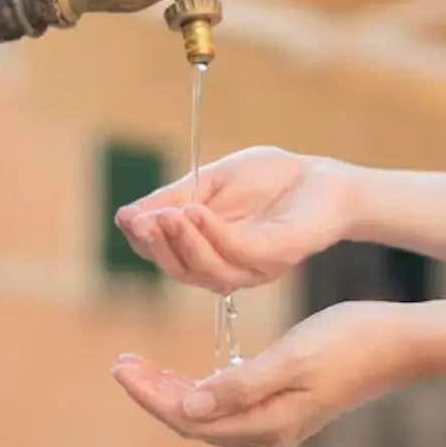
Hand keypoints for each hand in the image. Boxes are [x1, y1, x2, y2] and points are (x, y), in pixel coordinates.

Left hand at [110, 301, 432, 446]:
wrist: (402, 341)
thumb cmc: (352, 340)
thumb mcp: (293, 357)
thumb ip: (241, 385)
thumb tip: (189, 405)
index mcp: (268, 419)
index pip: (190, 416)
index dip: (151, 394)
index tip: (120, 365)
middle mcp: (270, 427)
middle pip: (194, 420)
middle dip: (154, 393)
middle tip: (121, 363)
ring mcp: (280, 417)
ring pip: (210, 414)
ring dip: (174, 391)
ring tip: (142, 367)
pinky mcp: (288, 403)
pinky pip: (231, 405)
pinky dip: (203, 389)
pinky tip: (192, 375)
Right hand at [114, 146, 353, 293]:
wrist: (320, 176)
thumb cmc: (268, 179)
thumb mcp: (209, 183)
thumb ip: (173, 199)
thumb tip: (125, 216)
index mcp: (207, 252)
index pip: (164, 256)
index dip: (143, 240)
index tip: (128, 217)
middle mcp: (228, 267)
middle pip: (181, 270)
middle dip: (158, 246)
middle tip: (143, 220)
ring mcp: (253, 267)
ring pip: (207, 270)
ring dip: (183, 241)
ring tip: (168, 214)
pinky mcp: (276, 255)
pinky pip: (238, 253)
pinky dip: (212, 233)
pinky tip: (197, 211)